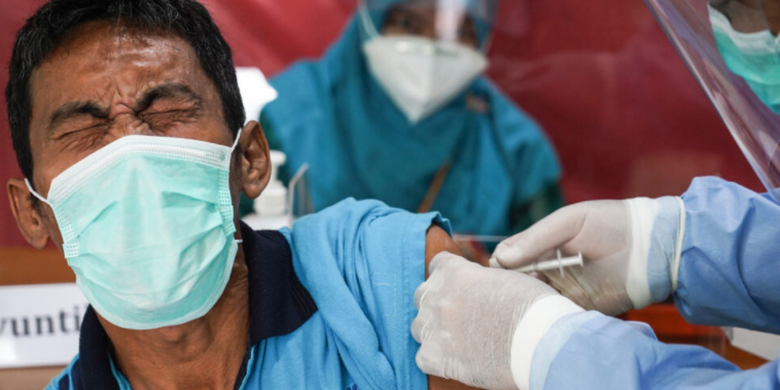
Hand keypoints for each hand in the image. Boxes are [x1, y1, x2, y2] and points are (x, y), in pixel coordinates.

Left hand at [412, 252, 557, 389]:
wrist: (540, 341)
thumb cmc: (533, 308)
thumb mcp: (508, 278)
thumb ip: (483, 279)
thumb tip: (485, 285)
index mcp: (455, 271)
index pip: (438, 265)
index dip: (450, 276)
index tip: (461, 288)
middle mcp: (438, 296)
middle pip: (423, 296)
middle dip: (438, 304)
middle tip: (461, 317)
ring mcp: (434, 326)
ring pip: (419, 327)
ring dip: (435, 332)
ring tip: (459, 341)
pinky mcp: (435, 356)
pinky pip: (423, 357)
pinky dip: (437, 360)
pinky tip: (456, 360)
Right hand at [492, 197, 682, 315]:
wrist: (654, 248)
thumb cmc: (612, 224)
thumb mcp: (570, 221)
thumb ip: (535, 238)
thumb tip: (500, 258)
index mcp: (542, 244)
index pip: (509, 257)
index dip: (502, 265)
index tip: (503, 270)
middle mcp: (548, 268)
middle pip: (516, 282)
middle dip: (512, 287)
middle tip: (517, 288)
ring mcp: (563, 289)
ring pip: (532, 301)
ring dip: (527, 303)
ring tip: (529, 302)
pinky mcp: (579, 308)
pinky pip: (555, 316)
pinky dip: (546, 317)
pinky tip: (544, 314)